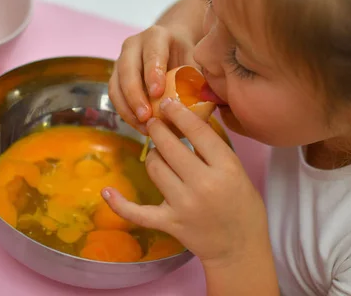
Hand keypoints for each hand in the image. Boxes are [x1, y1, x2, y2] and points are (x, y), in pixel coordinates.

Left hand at [102, 98, 269, 265]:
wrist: (240, 247)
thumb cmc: (243, 205)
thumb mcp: (237, 170)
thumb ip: (214, 149)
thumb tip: (188, 120)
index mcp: (226, 168)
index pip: (197, 131)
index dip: (179, 113)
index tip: (168, 104)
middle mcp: (203, 184)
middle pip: (169, 146)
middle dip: (158, 129)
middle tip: (154, 122)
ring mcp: (183, 205)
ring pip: (154, 167)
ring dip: (153, 156)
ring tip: (159, 154)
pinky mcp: (169, 223)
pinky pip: (137, 212)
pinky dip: (119, 203)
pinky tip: (107, 191)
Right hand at [108, 24, 197, 134]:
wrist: (172, 46)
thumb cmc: (186, 54)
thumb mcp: (195, 58)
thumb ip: (198, 76)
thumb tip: (206, 100)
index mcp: (156, 36)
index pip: (152, 53)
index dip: (152, 72)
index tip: (157, 93)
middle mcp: (133, 46)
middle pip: (127, 70)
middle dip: (135, 95)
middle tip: (146, 116)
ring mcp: (121, 61)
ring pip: (116, 86)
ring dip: (127, 109)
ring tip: (144, 127)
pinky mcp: (116, 78)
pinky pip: (116, 97)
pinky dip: (126, 114)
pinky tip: (141, 127)